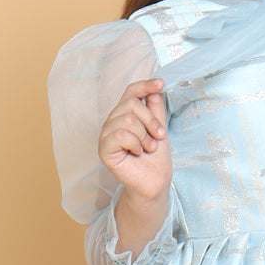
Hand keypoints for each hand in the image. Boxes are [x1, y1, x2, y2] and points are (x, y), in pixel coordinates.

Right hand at [98, 78, 171, 197]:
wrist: (154, 181)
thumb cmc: (155, 158)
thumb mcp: (159, 128)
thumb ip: (155, 108)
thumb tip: (155, 87)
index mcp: (125, 115)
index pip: (131, 92)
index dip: (144, 85)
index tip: (160, 83)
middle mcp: (113, 121)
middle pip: (131, 104)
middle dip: (150, 121)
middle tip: (157, 137)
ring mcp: (106, 134)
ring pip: (127, 119)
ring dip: (144, 136)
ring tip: (147, 148)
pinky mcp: (103, 148)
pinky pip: (120, 134)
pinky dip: (135, 144)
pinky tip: (136, 153)